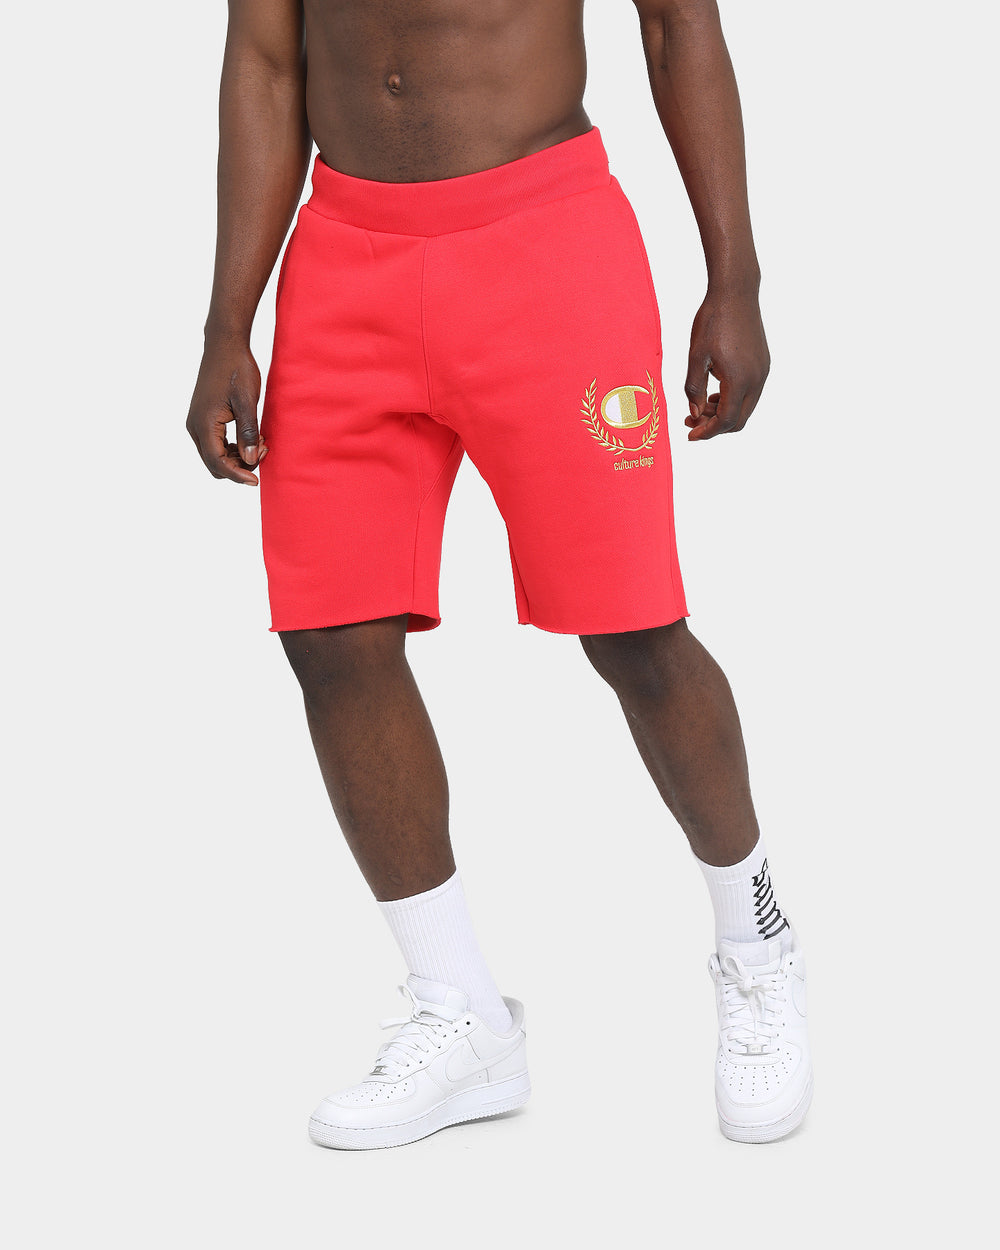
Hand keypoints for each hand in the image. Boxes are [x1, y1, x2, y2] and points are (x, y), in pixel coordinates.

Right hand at [185, 333, 266, 484]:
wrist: (224, 345)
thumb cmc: (237, 369)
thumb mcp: (247, 401)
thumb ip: (247, 432)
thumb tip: (250, 460)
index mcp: (203, 423)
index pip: (217, 462)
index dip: (237, 475)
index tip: (256, 481)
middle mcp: (195, 426)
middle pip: (214, 464)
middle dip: (239, 466)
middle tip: (263, 451)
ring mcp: (197, 423)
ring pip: (215, 456)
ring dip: (237, 457)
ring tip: (260, 443)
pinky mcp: (203, 419)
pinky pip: (215, 445)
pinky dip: (233, 448)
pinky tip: (251, 438)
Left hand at [684, 290, 769, 440]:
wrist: (736, 292)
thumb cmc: (713, 321)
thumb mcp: (696, 357)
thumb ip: (694, 389)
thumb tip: (695, 414)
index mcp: (740, 380)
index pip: (726, 420)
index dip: (707, 432)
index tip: (690, 436)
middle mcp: (757, 379)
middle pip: (739, 420)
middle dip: (715, 426)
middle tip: (692, 422)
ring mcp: (763, 371)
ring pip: (746, 408)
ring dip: (724, 413)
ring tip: (700, 405)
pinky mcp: (764, 363)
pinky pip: (751, 393)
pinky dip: (733, 400)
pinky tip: (715, 392)